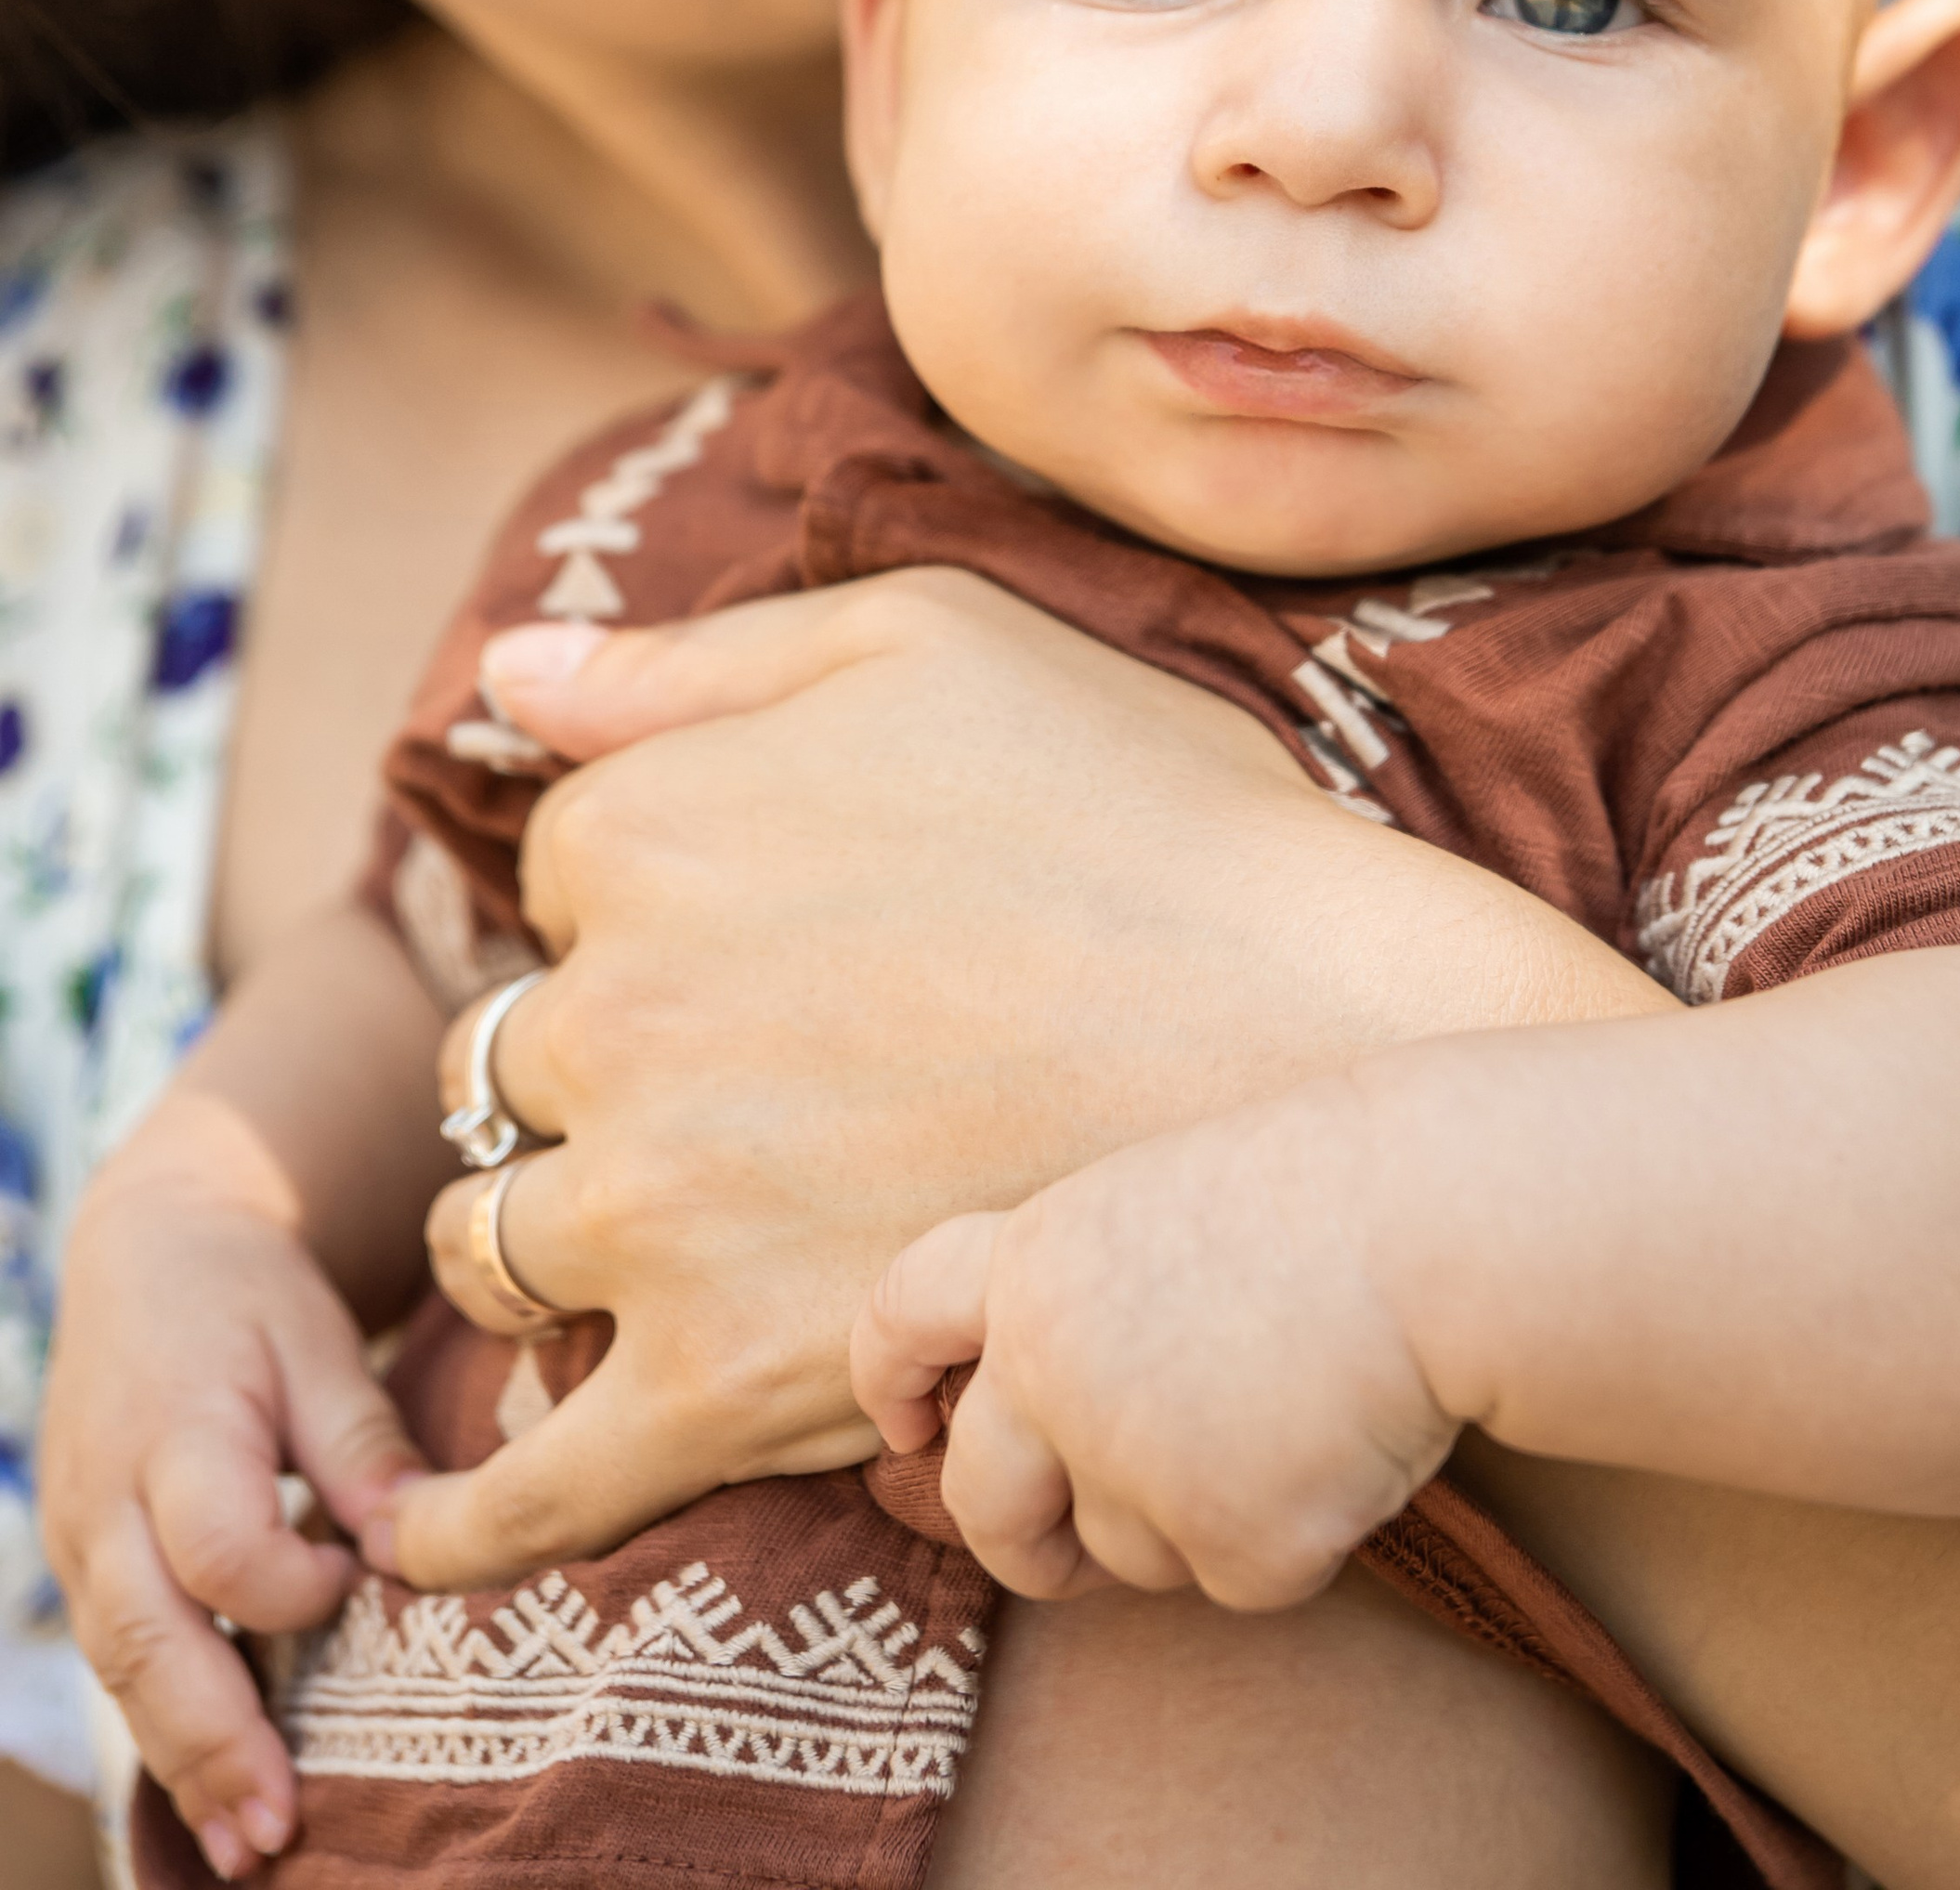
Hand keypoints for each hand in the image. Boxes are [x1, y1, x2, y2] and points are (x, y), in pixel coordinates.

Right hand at [41, 1095, 420, 1882]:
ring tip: (250, 1847)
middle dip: (213, 1744)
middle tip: (276, 1832)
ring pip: (123, 1673)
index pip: (219, 1546)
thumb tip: (416, 1548)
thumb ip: (363, 1444)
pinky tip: (216, 1796)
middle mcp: (106, 1501)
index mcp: (173, 1432)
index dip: (291, 1586)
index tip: (356, 1581)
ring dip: (185, 1765)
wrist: (148, 1254)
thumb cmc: (252, 1298)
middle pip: (147, 1641)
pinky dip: (167, 1732)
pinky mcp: (83, 1569)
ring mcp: (79, 1544)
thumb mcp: (317, 1341)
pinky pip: (120, 1664)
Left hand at [392, 567, 1650, 1587]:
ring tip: (677, 1236)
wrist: (1325, 1035)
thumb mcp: (925, 641)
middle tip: (770, 1077)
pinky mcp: (720, 1382)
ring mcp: (656, 1209)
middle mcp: (612, 1012)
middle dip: (605, 1068)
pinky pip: (541, 1477)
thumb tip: (505, 675)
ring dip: (553, 1236)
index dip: (663, 904)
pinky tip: (423, 1528)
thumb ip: (694, 660)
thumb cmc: (1148, 811)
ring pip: (497, 1239)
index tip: (788, 928)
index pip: (560, 882)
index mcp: (644, 826)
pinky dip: (466, 1518)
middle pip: (512, 1061)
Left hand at [852, 1069, 1457, 1610]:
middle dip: (1015, 1539)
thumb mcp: (1167, 1206)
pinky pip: (1243, 1577)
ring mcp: (1131, 1465)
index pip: (901, 1315)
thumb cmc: (1326, 1194)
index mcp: (1037, 1261)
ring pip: (1127, 1551)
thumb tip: (1062, 1406)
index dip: (886, 1375)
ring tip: (1290, 1407)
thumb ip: (1092, 1296)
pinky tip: (1347, 1446)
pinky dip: (1297, 1536)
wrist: (1437, 1229)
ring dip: (1194, 1517)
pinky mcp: (1228, 1543)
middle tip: (1060, 1550)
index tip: (900, 1422)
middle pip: (980, 1496)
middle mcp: (1051, 1370)